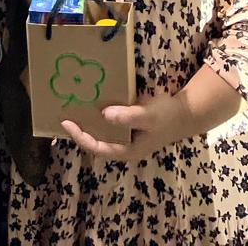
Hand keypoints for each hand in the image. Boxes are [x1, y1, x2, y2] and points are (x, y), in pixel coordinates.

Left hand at [61, 93, 192, 163]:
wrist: (185, 112)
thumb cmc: (167, 117)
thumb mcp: (148, 116)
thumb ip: (128, 116)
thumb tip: (105, 114)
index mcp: (127, 150)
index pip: (97, 148)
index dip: (80, 137)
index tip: (66, 123)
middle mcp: (122, 144)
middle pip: (95, 140)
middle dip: (79, 129)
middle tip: (62, 112)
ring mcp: (124, 134)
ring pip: (100, 129)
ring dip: (86, 119)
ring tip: (69, 105)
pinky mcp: (126, 122)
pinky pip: (107, 119)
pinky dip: (97, 110)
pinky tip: (88, 97)